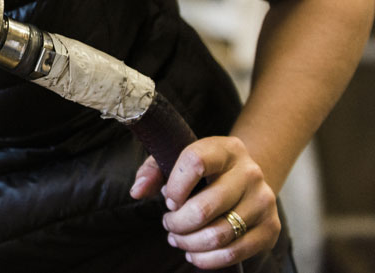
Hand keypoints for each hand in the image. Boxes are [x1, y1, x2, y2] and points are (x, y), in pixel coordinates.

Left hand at [131, 136, 278, 268]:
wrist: (246, 177)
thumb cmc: (204, 170)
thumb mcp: (177, 159)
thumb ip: (153, 171)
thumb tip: (137, 192)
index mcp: (226, 149)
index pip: (195, 162)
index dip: (175, 187)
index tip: (168, 200)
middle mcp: (250, 172)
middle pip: (204, 208)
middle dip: (177, 223)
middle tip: (169, 224)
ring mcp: (263, 201)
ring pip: (219, 234)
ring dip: (190, 243)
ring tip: (178, 238)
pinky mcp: (271, 228)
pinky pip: (236, 252)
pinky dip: (208, 259)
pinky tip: (194, 253)